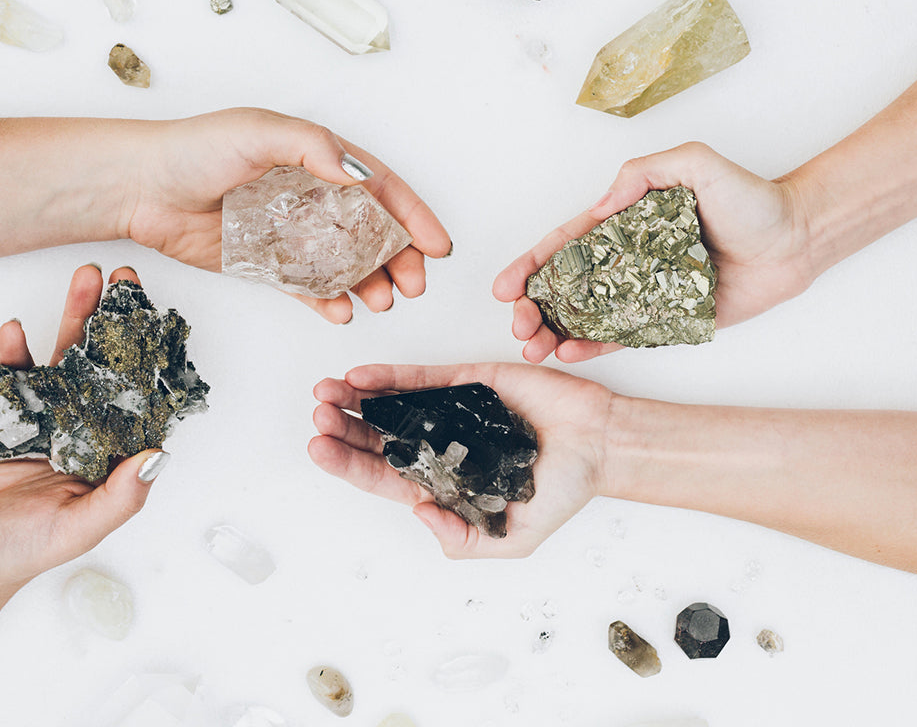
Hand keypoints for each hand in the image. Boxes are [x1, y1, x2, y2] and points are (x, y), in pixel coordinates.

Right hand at [0, 265, 164, 586]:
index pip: (136, 393)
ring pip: (61, 356)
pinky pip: (10, 372)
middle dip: (112, 319)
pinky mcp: (3, 410)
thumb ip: (122, 495)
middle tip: (122, 277)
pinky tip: (14, 330)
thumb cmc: (28, 548)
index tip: (158, 317)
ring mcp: (43, 412)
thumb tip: (159, 456)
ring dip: (70, 317)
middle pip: (102, 362)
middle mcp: (82, 423)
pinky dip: (12, 350)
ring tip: (82, 278)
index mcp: (109, 448)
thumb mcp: (83, 526)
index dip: (148, 356)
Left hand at [121, 108, 452, 323]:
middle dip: (400, 259)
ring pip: (346, 263)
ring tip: (383, 301)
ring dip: (371, 283)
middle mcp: (311, 196)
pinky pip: (307, 287)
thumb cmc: (194, 149)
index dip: (413, 216)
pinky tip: (342, 312)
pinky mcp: (266, 265)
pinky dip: (328, 301)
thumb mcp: (258, 132)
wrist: (141, 187)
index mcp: (318, 159)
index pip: (380, 188)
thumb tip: (357, 174)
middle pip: (372, 231)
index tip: (437, 246)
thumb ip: (312, 148)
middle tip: (413, 285)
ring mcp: (290, 233)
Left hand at [308, 363, 610, 558]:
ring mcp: (451, 412)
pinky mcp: (468, 383)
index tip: (318, 448)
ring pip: (390, 405)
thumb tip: (419, 514)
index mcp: (443, 484)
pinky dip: (389, 376)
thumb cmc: (561, 493)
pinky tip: (359, 375)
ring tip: (324, 392)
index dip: (347, 463)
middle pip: (376, 438)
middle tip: (316, 416)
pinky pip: (420, 379)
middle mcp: (440, 446)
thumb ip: (465, 539)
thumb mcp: (512, 538)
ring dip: (354, 399)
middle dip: (342, 428)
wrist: (600, 445)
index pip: (383, 476)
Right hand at [493, 142, 814, 361]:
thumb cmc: (751, 198)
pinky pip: (623, 337)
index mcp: (623, 223)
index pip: (565, 245)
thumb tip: (600, 206)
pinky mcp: (668, 321)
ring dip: (553, 332)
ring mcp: (644, 293)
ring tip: (533, 347)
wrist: (797, 238)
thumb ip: (644, 174)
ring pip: (586, 316)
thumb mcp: (694, 163)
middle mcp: (627, 260)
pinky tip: (569, 352)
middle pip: (565, 286)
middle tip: (517, 325)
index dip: (530, 265)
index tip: (504, 287)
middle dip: (533, 306)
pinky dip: (593, 346)